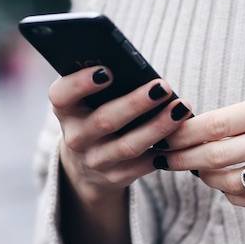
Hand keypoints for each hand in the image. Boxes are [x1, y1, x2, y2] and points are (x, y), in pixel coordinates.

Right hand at [48, 64, 191, 199]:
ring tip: (181, 109)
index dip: (81, 83)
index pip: (62, 95)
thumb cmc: (96, 114)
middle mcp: (75, 137)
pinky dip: (164, 150)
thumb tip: (136, 66)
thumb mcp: (88, 100)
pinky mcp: (114, 178)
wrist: (87, 163)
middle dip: (136, 103)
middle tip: (163, 87)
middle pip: (105, 120)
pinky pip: (143, 165)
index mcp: (64, 109)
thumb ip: (103, 83)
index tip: (106, 71)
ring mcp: (94, 161)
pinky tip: (182, 135)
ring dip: (158, 127)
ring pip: (128, 146)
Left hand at [155, 83, 244, 208]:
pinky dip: (231, 194)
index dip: (183, 135)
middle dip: (183, 159)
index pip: (216, 125)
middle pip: (218, 156)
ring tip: (197, 170)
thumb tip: (191, 131)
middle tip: (165, 158)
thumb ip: (239, 114)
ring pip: (232, 182)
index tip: (164, 137)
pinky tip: (224, 184)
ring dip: (206, 178)